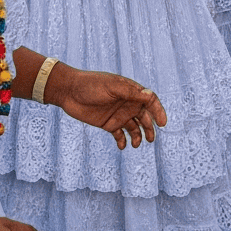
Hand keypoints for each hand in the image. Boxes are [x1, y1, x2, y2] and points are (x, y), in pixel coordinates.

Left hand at [50, 66, 167, 147]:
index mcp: (130, 92)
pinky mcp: (107, 124)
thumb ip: (131, 93)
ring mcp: (117, 114)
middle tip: (151, 139)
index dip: (158, 111)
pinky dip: (123, 141)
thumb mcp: (112, 87)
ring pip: (134, 127)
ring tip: (136, 144)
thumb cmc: (91, 85)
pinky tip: (122, 146)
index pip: (150, 101)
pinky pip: (120, 135)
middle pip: (144, 117)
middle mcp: (127, 103)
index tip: (162, 123)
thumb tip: (150, 94)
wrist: (69, 91)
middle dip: (150, 128)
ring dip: (138, 136)